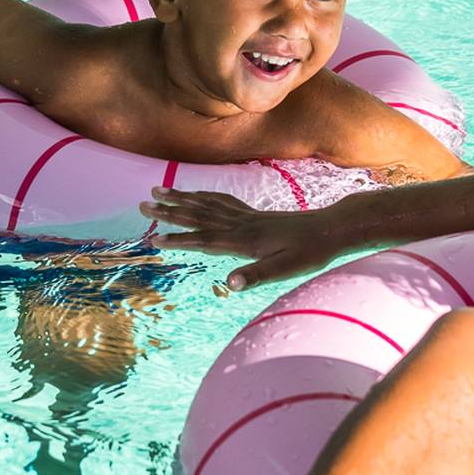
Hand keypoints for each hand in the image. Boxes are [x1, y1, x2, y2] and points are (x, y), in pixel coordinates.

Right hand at [140, 188, 339, 290]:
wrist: (331, 230)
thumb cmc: (309, 253)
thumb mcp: (286, 270)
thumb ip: (257, 275)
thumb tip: (229, 284)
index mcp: (244, 240)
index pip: (204, 240)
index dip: (178, 240)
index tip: (153, 239)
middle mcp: (241, 224)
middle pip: (198, 215)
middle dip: (169, 211)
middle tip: (142, 205)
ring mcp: (247, 217)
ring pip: (206, 204)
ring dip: (181, 198)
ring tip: (158, 190)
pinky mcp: (254, 215)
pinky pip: (222, 201)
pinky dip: (204, 196)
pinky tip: (196, 194)